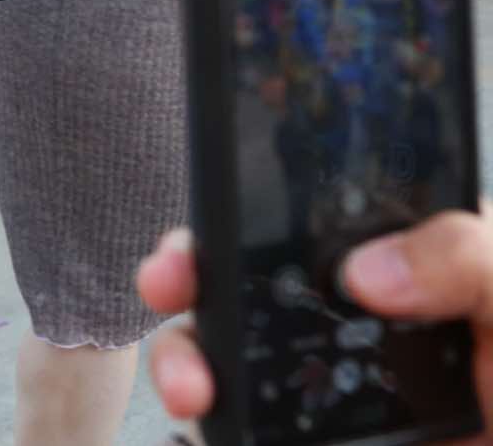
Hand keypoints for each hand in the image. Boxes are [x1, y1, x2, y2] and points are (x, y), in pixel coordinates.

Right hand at [139, 213, 492, 440]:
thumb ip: (466, 255)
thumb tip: (366, 268)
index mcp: (403, 258)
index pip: (303, 213)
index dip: (241, 208)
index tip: (209, 218)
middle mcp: (354, 315)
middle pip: (241, 278)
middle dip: (186, 275)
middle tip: (169, 286)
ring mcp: (337, 387)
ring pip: (230, 358)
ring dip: (185, 359)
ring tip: (192, 389)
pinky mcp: (322, 439)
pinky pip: (253, 428)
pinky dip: (219, 430)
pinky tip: (211, 429)